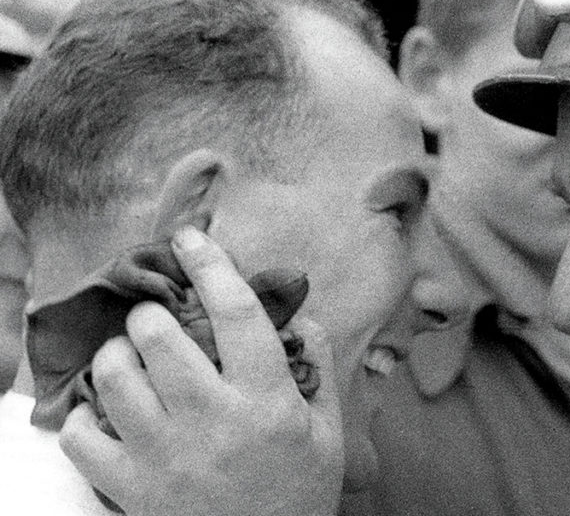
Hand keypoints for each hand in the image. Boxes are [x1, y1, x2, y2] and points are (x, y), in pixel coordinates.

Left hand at [60, 226, 344, 515]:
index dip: (212, 265)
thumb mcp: (327, 431)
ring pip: (114, 375)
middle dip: (153, 316)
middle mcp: (210, 419)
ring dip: (118, 355)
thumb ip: (317, 367)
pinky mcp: (128, 486)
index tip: (192, 238)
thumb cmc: (299, 492)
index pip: (236, 313)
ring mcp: (162, 454)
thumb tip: (298, 315)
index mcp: (264, 401)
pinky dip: (88, 414)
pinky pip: (82, 434)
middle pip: (158, 336)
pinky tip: (110, 411)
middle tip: (160, 323)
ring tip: (130, 359)